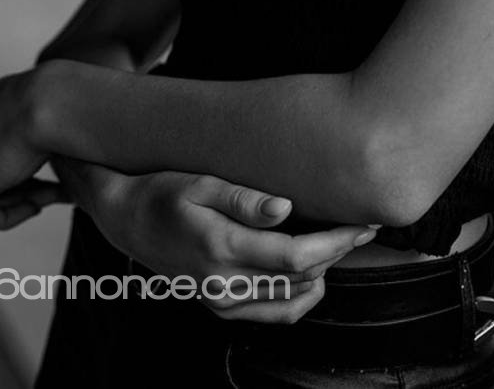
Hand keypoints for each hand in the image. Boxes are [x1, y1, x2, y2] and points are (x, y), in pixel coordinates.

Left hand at [0, 70, 61, 228]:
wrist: (51, 101)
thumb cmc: (57, 96)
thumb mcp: (45, 98)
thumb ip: (37, 115)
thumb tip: (55, 131)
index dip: (19, 158)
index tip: (47, 164)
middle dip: (22, 181)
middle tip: (55, 185)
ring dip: (24, 196)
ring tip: (56, 194)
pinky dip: (12, 216)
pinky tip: (37, 207)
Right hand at [75, 161, 376, 322]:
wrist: (128, 220)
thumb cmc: (165, 192)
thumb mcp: (201, 182)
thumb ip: (243, 198)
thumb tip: (286, 207)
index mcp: (221, 248)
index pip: (296, 256)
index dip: (336, 242)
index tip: (363, 221)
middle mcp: (224, 283)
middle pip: (301, 277)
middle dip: (339, 252)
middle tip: (365, 223)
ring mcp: (222, 299)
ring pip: (292, 299)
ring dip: (325, 271)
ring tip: (345, 240)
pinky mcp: (221, 305)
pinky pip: (274, 311)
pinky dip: (302, 294)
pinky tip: (315, 267)